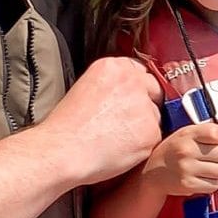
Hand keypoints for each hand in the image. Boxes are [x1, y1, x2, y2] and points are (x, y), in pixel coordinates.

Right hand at [41, 56, 163, 185]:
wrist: (61, 151)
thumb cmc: (66, 127)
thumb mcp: (85, 88)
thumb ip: (112, 85)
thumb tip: (128, 95)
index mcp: (113, 66)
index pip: (141, 70)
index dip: (138, 87)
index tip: (131, 100)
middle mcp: (132, 80)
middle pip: (155, 89)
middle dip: (147, 104)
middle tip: (127, 122)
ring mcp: (144, 105)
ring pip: (156, 115)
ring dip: (145, 126)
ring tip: (118, 138)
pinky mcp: (151, 130)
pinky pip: (156, 137)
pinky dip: (144, 145)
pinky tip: (122, 149)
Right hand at [143, 122, 217, 195]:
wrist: (152, 172)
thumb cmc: (174, 150)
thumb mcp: (190, 134)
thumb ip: (215, 131)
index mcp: (188, 134)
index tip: (216, 141)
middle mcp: (187, 151)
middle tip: (210, 156)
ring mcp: (187, 169)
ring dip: (216, 171)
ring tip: (202, 167)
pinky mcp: (188, 185)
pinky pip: (214, 185)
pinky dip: (210, 183)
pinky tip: (199, 177)